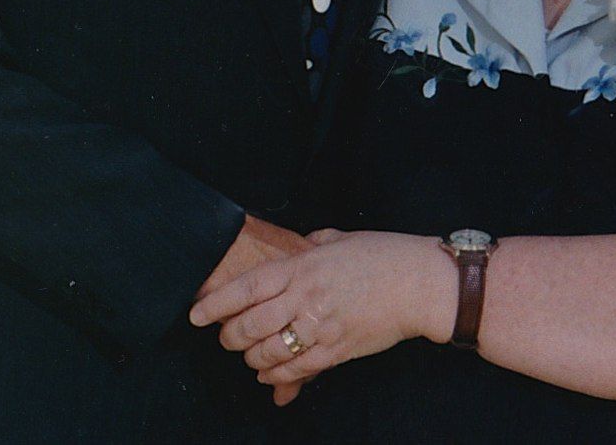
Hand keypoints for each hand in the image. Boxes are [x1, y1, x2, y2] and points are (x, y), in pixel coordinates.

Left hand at [189, 231, 452, 406]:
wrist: (420, 284)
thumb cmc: (385, 256)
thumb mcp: (343, 240)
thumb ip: (314, 244)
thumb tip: (298, 246)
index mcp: (305, 266)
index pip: (247, 287)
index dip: (216, 303)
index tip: (196, 313)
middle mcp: (306, 297)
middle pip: (248, 326)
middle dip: (229, 336)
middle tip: (226, 337)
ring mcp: (320, 327)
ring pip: (266, 353)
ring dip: (251, 359)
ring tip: (250, 355)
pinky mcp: (335, 351)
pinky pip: (294, 371)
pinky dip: (276, 376)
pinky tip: (272, 373)